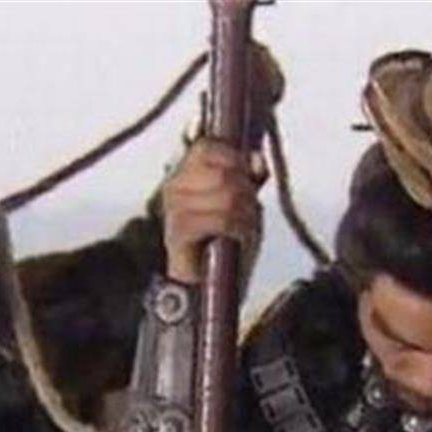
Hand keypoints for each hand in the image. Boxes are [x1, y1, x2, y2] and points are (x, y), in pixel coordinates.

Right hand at [162, 139, 264, 284]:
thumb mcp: (243, 201)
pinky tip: (236, 237)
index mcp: (184, 172)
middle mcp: (174, 185)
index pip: (208, 147)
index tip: (246, 180)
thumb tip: (257, 159)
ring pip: (226, 195)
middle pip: (224, 172)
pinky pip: (220, 218)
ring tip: (242, 227)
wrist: (207, 284)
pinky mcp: (179, 231)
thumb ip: (249, 176)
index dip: (235, 160)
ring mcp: (174, 208)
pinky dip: (237, 228)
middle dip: (245, 193)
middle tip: (246, 213)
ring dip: (244, 214)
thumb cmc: (224, 240)